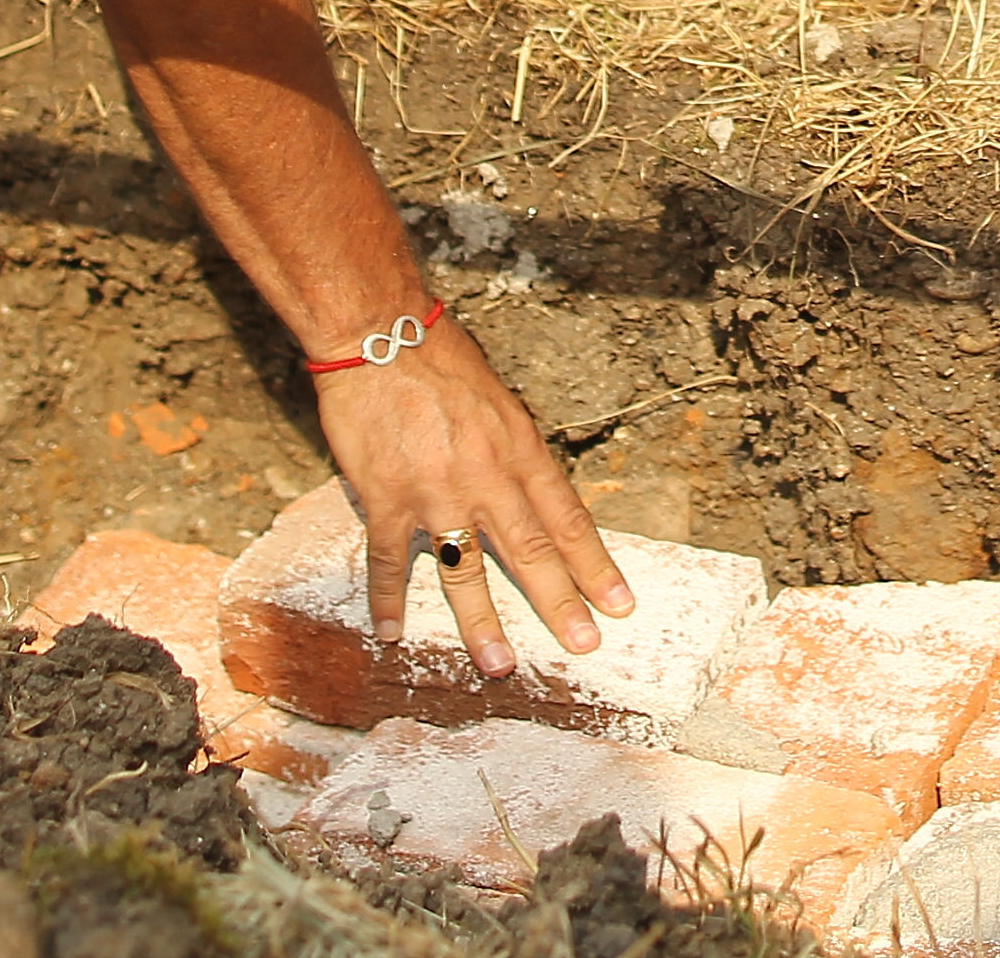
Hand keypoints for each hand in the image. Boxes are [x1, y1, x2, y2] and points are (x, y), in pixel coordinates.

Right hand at [317, 326, 634, 676]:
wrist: (380, 336)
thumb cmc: (442, 362)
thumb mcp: (500, 404)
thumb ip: (516, 455)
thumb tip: (536, 499)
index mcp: (520, 451)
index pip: (568, 519)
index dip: (595, 565)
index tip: (619, 604)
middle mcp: (486, 477)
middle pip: (532, 550)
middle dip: (560, 603)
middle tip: (583, 645)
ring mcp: (436, 491)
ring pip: (467, 569)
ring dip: (483, 621)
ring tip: (500, 663)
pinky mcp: (387, 497)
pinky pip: (391, 559)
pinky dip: (388, 598)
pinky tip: (390, 632)